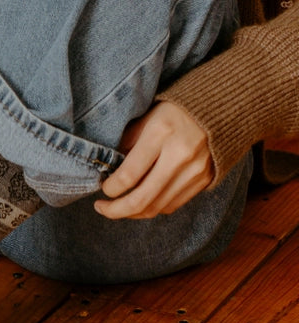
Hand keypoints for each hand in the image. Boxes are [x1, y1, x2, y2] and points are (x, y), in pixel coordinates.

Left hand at [94, 101, 213, 219]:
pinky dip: (152, 208)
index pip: (128, 175)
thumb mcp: (144, 118)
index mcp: (161, 133)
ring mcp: (195, 172)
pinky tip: (141, 201)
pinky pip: (171, 206)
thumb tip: (106, 171)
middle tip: (101, 208)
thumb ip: (125, 144)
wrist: (221, 110)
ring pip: (156, 208)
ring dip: (132, 213)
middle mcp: (180, 156)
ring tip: (117, 208)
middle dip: (115, 210)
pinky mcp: (204, 182)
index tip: (102, 187)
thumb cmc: (173, 111)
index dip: (110, 188)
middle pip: (142, 199)